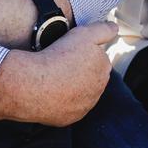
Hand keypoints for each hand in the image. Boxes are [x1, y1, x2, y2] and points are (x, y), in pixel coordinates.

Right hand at [0, 21, 117, 125]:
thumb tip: (114, 28)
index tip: (70, 50)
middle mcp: (97, 92)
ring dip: (70, 86)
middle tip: (61, 62)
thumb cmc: (59, 56)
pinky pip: (64, 108)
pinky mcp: (67, 119)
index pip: (98, 60)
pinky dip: (58, 100)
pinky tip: (48, 91)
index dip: (84, 53)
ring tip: (53, 76)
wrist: (33, 84)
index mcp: (103, 71)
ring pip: (77, 94)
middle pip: (89, 78)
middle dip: (79, 71)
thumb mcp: (84, 34)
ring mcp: (82, 108)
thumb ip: (103, 29)